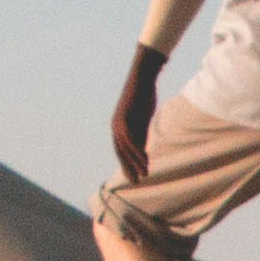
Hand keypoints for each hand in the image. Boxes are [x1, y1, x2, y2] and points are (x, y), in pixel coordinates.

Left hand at [110, 45, 164, 188]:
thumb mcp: (143, 119)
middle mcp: (116, 127)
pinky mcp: (123, 119)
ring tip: (143, 174)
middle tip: (136, 181)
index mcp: (119, 127)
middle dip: (128, 168)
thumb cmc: (143, 97)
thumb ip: (141, 135)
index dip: (128, 164)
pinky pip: (130, 140)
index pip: (122, 150)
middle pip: (121, 152)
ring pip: (125, 149)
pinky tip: (144, 160)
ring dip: (134, 163)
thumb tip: (142, 152)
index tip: (135, 176)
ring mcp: (118, 123)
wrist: (142, 79)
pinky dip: (136, 151)